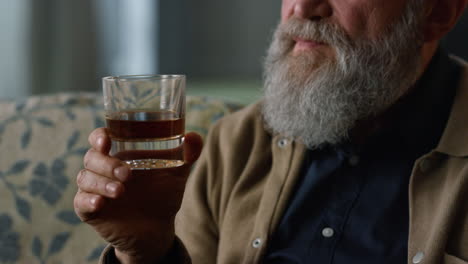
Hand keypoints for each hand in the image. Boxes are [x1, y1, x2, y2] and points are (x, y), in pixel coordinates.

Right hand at [74, 128, 202, 262]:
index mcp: (120, 154)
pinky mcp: (91, 210)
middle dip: (107, 164)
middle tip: (127, 174)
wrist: (157, 228)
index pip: (100, 138)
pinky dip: (88, 200)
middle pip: (91, 157)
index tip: (107, 140)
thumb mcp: (177, 173)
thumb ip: (187, 154)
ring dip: (101, 183)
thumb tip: (194, 136)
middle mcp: (103, 169)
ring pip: (85, 178)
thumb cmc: (163, 193)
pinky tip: (101, 203)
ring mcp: (95, 188)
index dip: (99, 136)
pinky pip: (80, 202)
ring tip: (121, 191)